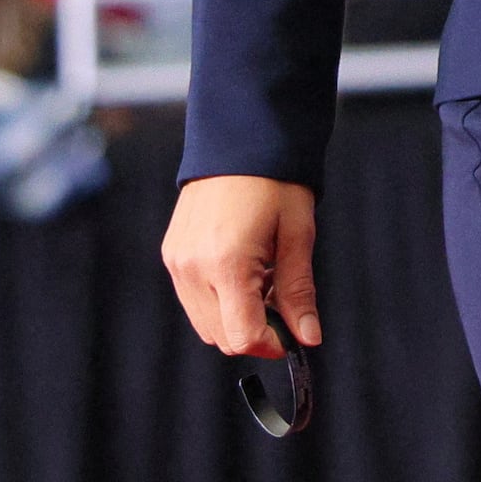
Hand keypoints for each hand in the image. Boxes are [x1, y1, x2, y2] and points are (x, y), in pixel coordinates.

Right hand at [161, 174, 321, 356]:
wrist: (239, 137)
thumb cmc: (275, 181)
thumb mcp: (298, 235)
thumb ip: (298, 291)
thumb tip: (308, 338)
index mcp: (227, 263)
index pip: (243, 336)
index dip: (272, 344)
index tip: (292, 334)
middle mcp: (193, 267)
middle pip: (223, 338)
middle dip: (256, 332)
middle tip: (282, 301)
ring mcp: (177, 262)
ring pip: (206, 325)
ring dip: (236, 319)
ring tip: (263, 282)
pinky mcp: (171, 254)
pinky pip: (194, 301)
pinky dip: (219, 302)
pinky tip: (242, 272)